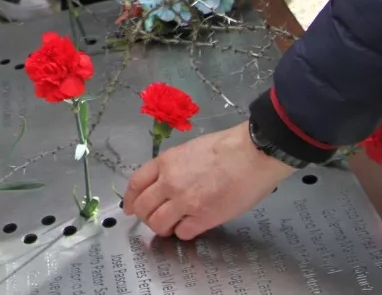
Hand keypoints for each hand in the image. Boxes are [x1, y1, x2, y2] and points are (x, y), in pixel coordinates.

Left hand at [122, 124, 294, 239]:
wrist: (252, 154)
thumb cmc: (227, 147)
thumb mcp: (190, 149)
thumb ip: (174, 167)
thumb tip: (167, 182)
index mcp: (165, 162)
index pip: (136, 183)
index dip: (130, 198)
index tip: (130, 207)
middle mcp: (169, 182)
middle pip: (143, 207)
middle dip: (146, 216)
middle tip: (156, 219)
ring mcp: (184, 202)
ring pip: (158, 224)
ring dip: (163, 227)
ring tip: (174, 225)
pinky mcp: (202, 218)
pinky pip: (182, 233)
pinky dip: (184, 232)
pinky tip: (192, 226)